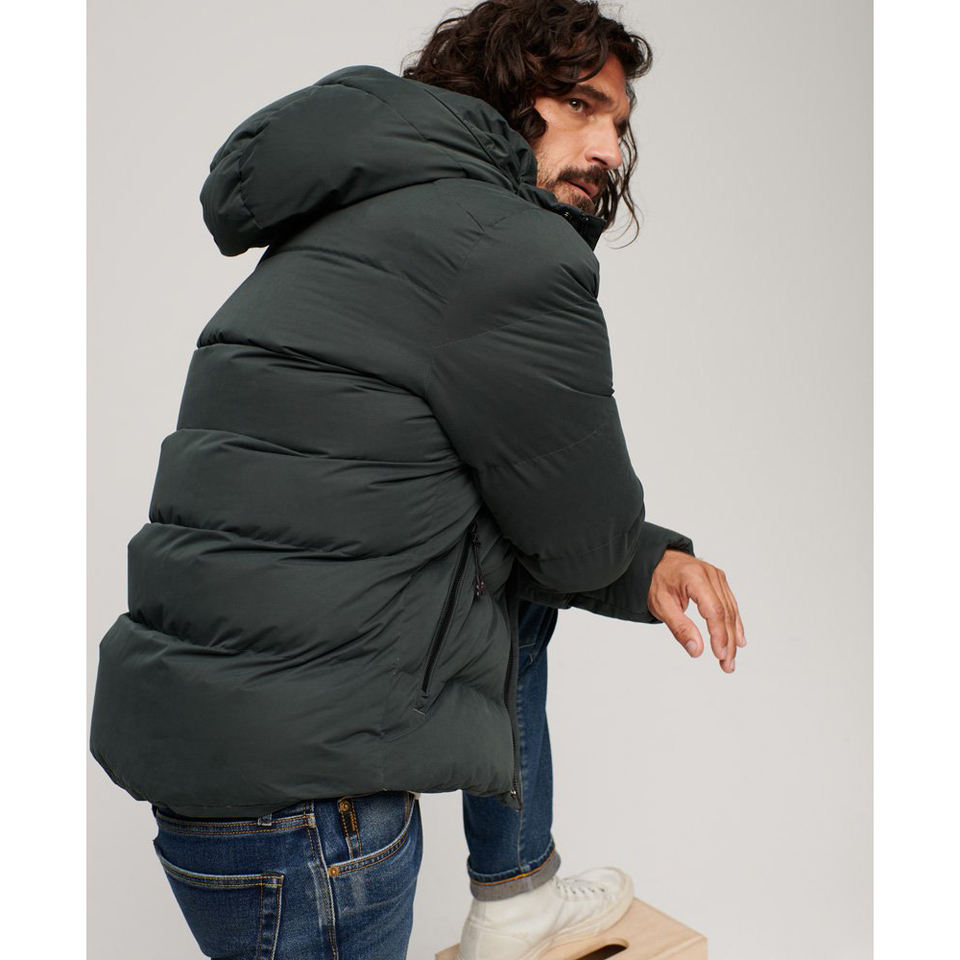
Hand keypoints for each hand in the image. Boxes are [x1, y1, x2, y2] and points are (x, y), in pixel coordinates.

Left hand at [647, 549, 745, 672]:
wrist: (655, 560)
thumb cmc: (656, 580)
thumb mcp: (661, 605)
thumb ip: (680, 628)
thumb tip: (697, 650)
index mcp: (694, 577)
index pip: (714, 610)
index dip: (719, 635)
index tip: (720, 655)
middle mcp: (710, 574)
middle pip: (726, 612)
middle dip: (728, 641)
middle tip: (727, 665)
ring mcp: (717, 576)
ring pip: (731, 610)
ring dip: (732, 636)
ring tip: (730, 659)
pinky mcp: (719, 581)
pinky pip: (730, 605)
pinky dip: (734, 624)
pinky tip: (738, 640)